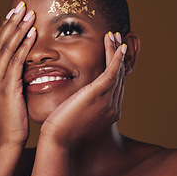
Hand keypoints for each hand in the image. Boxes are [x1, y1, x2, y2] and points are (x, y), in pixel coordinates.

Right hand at [0, 1, 35, 146]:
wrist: (7, 139)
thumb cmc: (12, 118)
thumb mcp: (8, 95)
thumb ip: (11, 78)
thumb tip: (22, 65)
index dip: (4, 28)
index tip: (13, 13)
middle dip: (10, 22)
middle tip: (21, 5)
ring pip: (6, 47)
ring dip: (18, 28)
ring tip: (28, 13)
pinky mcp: (6, 87)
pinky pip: (16, 60)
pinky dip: (24, 45)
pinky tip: (32, 33)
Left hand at [39, 32, 126, 148]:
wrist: (57, 139)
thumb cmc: (61, 129)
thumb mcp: (77, 116)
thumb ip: (84, 106)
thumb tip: (79, 98)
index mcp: (109, 113)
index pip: (116, 87)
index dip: (116, 69)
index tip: (113, 55)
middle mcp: (113, 108)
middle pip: (120, 77)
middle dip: (118, 58)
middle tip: (117, 41)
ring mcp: (108, 101)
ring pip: (117, 71)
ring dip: (116, 51)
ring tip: (113, 36)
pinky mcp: (99, 94)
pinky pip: (112, 71)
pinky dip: (115, 57)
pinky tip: (116, 45)